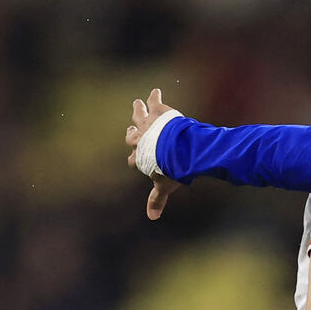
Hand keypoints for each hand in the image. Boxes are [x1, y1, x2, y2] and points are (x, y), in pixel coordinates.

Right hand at [124, 87, 183, 219]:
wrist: (179, 150)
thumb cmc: (172, 169)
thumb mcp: (164, 186)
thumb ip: (157, 200)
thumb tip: (152, 218)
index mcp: (140, 157)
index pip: (133, 160)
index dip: (133, 160)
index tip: (132, 161)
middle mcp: (140, 139)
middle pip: (131, 135)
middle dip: (131, 133)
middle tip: (130, 130)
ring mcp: (148, 125)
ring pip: (138, 115)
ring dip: (138, 110)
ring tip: (137, 102)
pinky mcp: (159, 112)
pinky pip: (154, 102)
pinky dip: (155, 96)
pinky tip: (157, 91)